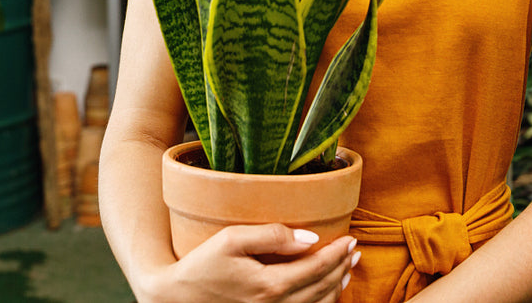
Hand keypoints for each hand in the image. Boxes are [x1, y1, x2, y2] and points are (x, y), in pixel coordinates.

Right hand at [141, 224, 359, 302]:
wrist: (176, 299)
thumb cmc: (201, 265)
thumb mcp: (231, 240)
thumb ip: (271, 235)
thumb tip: (309, 237)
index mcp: (270, 286)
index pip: (317, 268)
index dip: (337, 253)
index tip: (351, 239)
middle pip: (322, 288)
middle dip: (342, 267)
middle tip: (354, 250)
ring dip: (336, 287)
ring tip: (347, 268)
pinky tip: (326, 291)